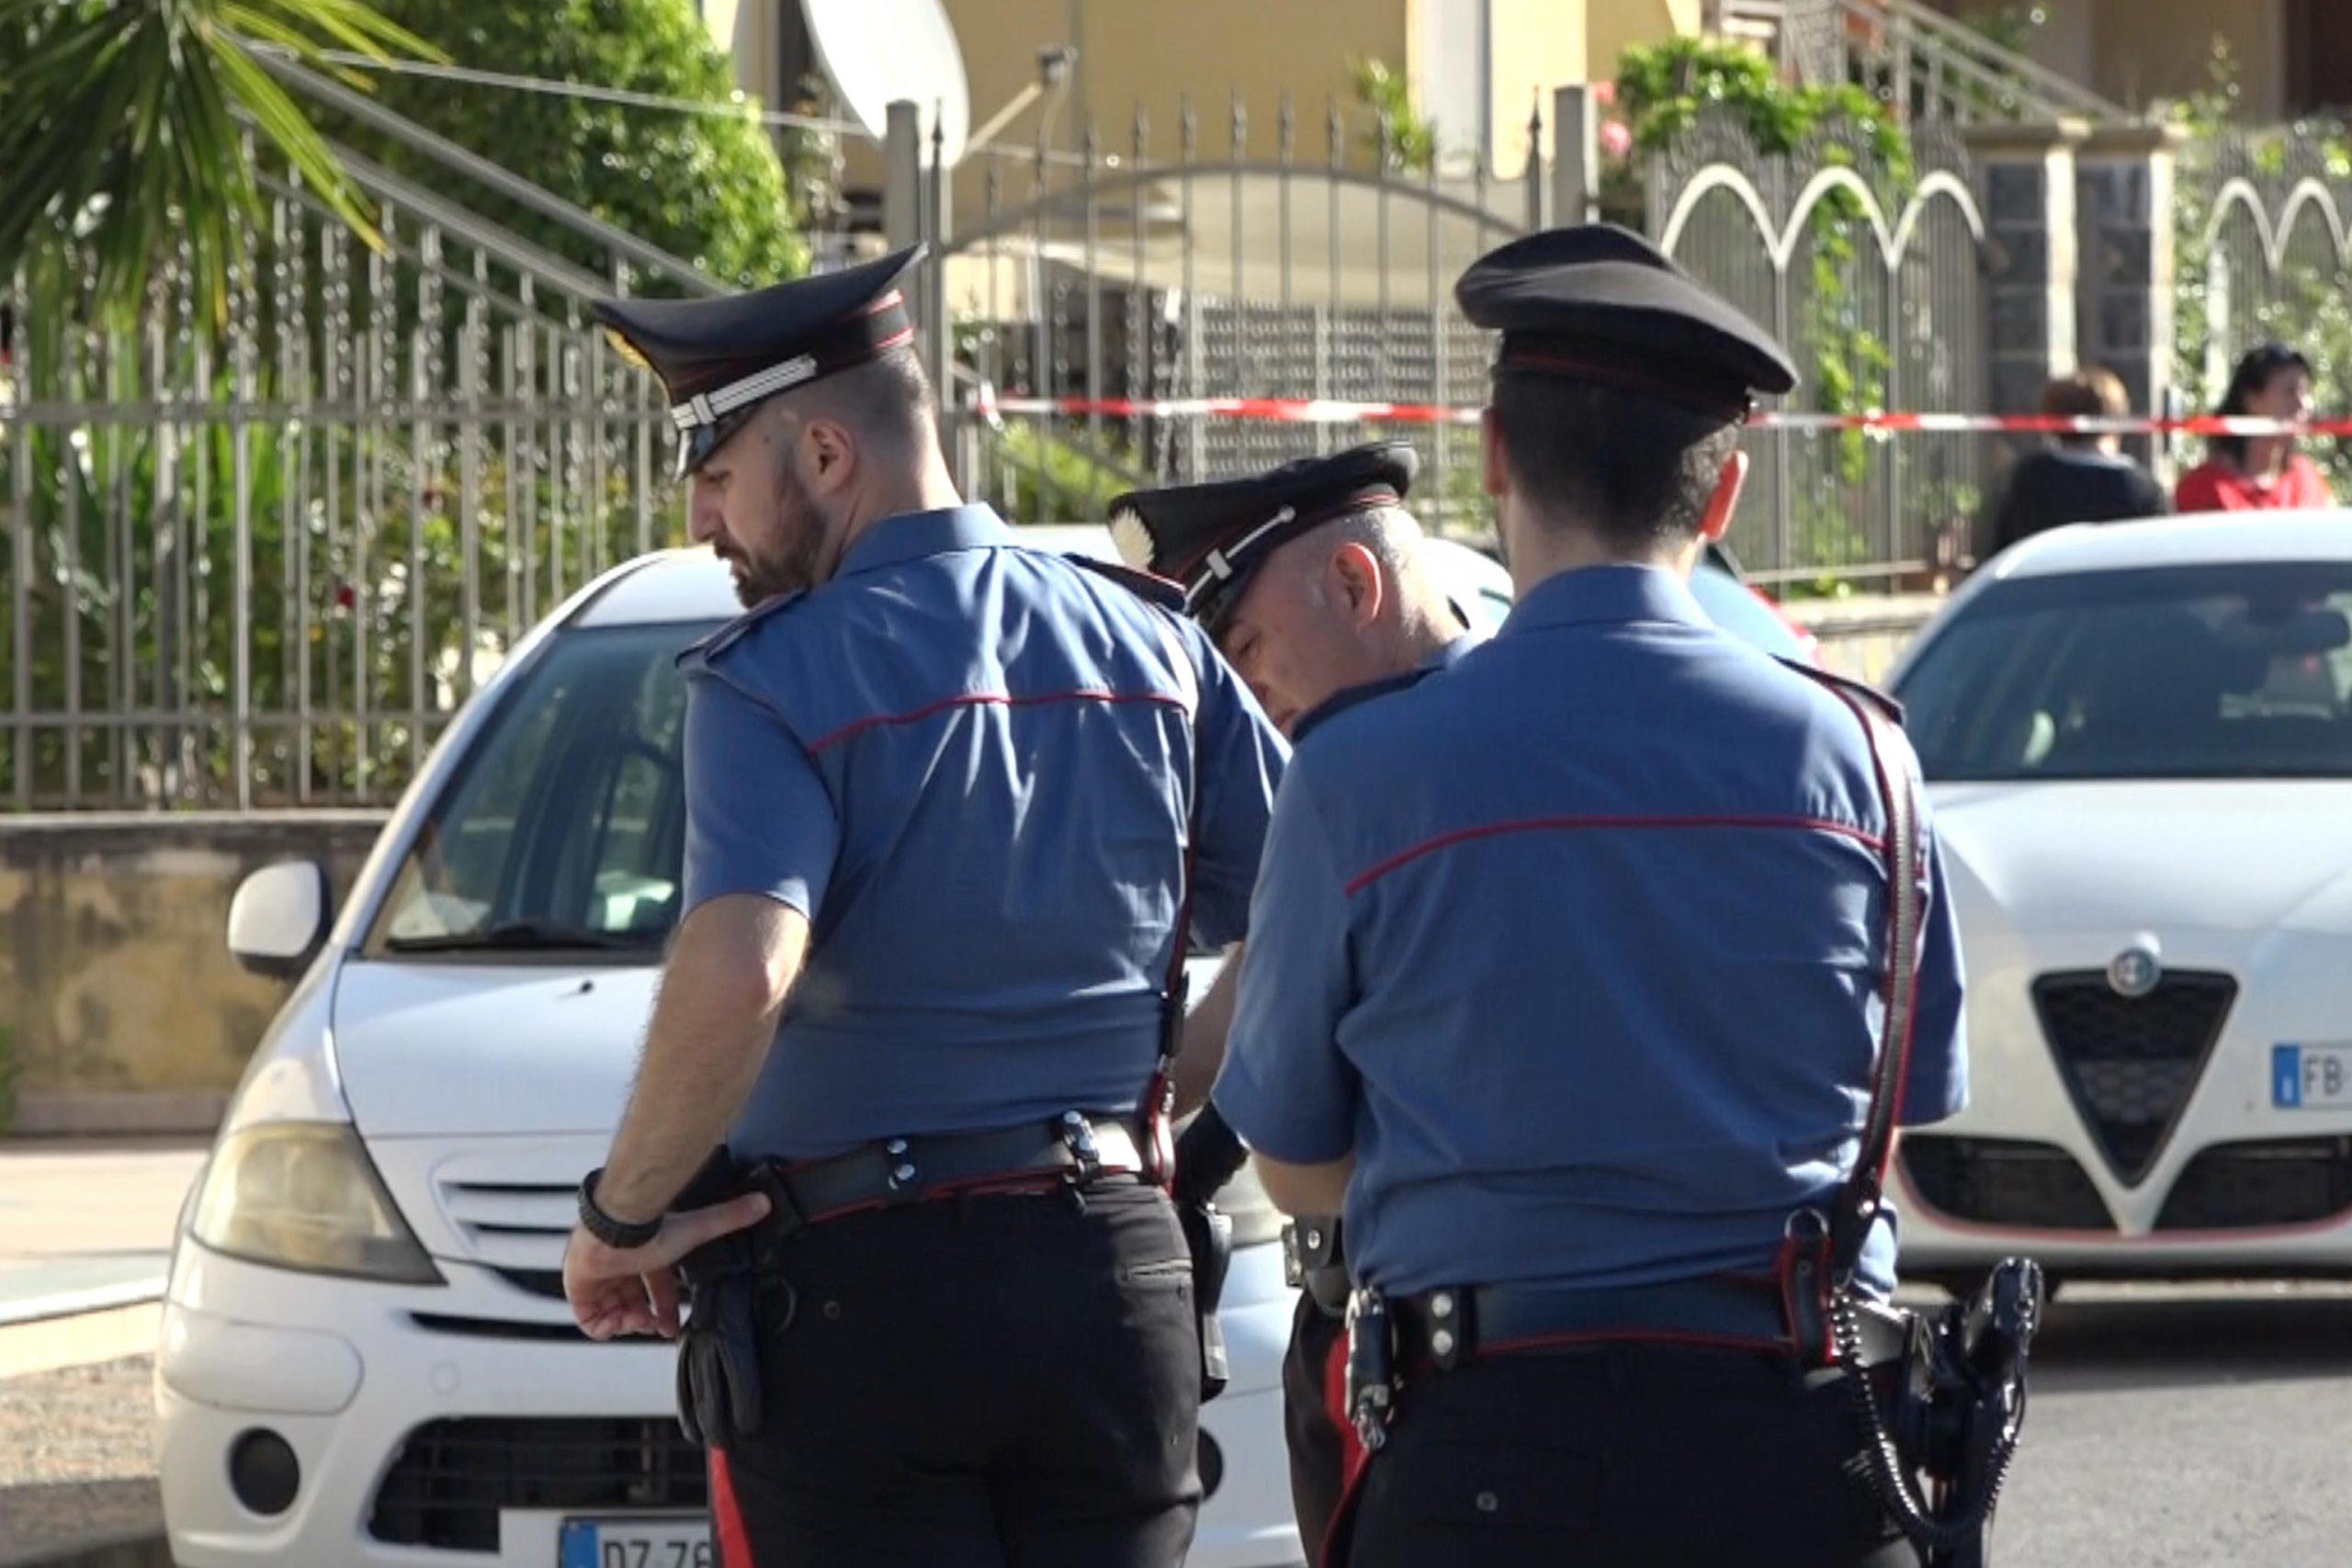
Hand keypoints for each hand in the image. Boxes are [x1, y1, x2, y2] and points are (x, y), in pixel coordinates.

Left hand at [562, 1193, 771, 1340]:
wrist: (613, 1232)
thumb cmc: (649, 1230)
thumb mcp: (697, 1229)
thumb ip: (731, 1217)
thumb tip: (764, 1202)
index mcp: (642, 1253)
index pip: (654, 1285)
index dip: (664, 1308)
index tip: (672, 1326)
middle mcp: (618, 1267)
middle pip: (632, 1303)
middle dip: (646, 1319)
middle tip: (656, 1327)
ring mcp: (597, 1279)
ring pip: (612, 1314)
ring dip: (629, 1323)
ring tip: (639, 1320)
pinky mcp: (578, 1291)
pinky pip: (590, 1322)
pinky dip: (607, 1328)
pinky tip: (621, 1322)